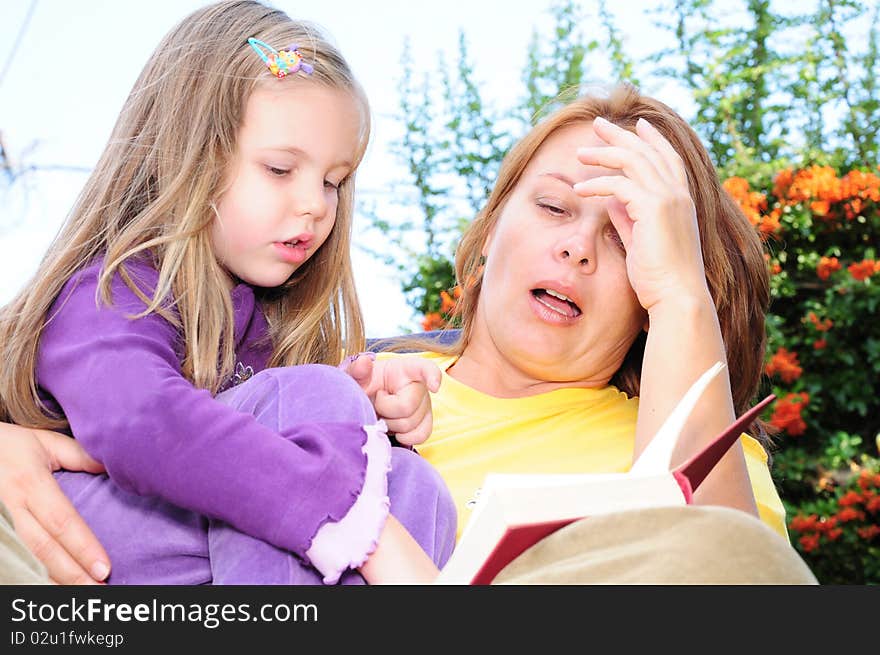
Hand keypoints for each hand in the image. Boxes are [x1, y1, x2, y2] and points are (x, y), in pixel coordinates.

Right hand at [0, 424, 110, 583]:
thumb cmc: (12, 447)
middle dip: (72, 573)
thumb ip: (79, 456)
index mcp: (29, 484)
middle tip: (98, 589)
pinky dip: (30, 577)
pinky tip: (51, 589)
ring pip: (25, 560)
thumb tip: (114, 466)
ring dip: (52, 581)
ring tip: (79, 596)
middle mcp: (10, 507)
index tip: (104, 567)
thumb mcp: (45, 443)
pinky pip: (11, 560)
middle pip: (43, 548)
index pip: (61, 521)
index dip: (83, 546)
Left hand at [345, 356, 441, 445]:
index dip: (432, 376)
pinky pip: (421, 435)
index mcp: (406, 369)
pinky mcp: (425, 423)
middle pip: (407, 406)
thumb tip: (363, 362)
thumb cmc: (365, 386)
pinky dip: (405, 437)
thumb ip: (356, 370)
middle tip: (377, 404)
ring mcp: (425, 405)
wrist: (367, 402)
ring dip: (390, 424)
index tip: (434, 386)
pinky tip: (394, 429)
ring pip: (411, 424)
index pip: (425, 368)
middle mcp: (420, 386)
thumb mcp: (356, 377)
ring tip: (383, 414)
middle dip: (385, 410)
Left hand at [573, 115, 711, 312]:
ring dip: (604, 153)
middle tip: (597, 123)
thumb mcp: (642, 241)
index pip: (667, 158)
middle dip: (621, 134)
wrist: (677, 297)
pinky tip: (579, 189)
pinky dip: (597, 184)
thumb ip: (628, 218)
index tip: (637, 124)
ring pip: (632, 161)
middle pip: (647, 151)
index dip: (652, 139)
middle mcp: (678, 194)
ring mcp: (668, 198)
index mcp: (681, 200)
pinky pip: (618, 185)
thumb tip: (612, 201)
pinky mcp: (653, 208)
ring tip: (580, 153)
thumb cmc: (660, 278)